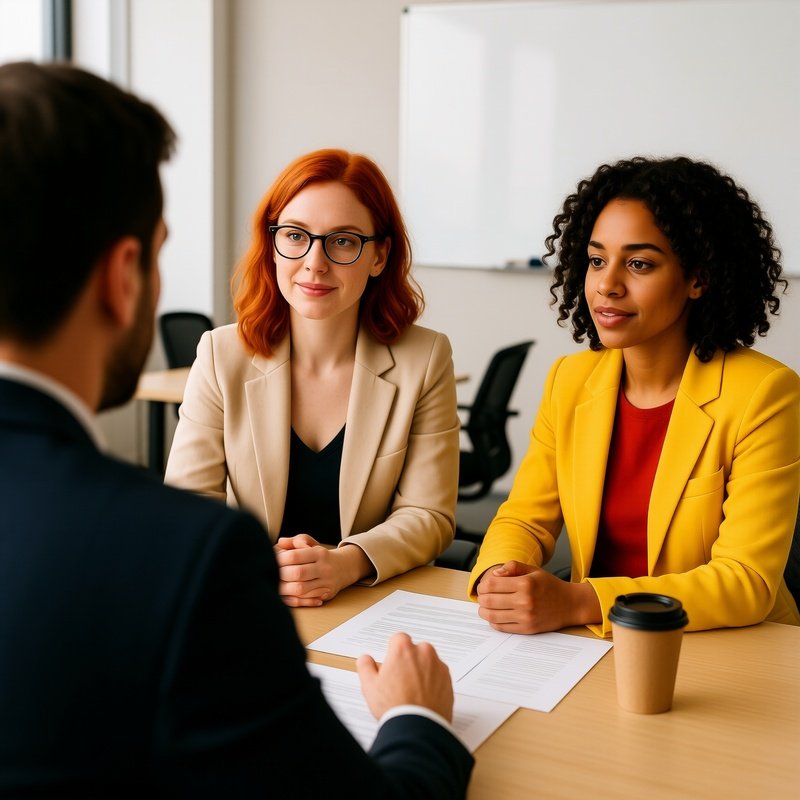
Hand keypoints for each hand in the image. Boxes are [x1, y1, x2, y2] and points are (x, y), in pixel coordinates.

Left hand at [274, 534, 369, 606]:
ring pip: (301, 589)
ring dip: (285, 589)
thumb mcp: (311, 543)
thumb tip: (280, 542)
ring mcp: (326, 582)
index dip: (280, 559)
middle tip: (270, 575)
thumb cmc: (322, 556)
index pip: (295, 556)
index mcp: (319, 553)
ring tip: (274, 586)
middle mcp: (324, 568)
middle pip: (298, 573)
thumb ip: (295, 541)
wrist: (344, 567)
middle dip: (281, 575)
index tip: (271, 561)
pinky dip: (293, 597)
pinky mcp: (326, 594)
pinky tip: (285, 594)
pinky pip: (306, 599)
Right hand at [356, 632, 453, 721]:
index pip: (398, 639)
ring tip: (412, 692)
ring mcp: (438, 666)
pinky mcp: (448, 680)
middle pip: (415, 650)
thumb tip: (366, 659)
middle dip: (409, 661)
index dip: (393, 652)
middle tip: (401, 681)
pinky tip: (423, 697)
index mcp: (403, 649)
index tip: (392, 663)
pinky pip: (439, 676)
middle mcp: (424, 652)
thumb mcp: (370, 685)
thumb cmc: (395, 706)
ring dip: (422, 671)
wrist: (418, 727)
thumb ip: (366, 666)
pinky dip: (433, 683)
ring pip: (428, 663)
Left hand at [476, 560, 599, 632]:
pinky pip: (502, 627)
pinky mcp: (527, 629)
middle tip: (482, 597)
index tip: (483, 586)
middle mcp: (525, 601)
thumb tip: (494, 574)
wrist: (570, 604)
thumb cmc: (550, 586)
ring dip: (484, 611)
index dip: (482, 585)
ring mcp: (526, 617)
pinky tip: (495, 616)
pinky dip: (493, 622)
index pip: (491, 584)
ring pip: (492, 616)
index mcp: (525, 584)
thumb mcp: (533, 570)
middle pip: (489, 601)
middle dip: (481, 598)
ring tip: (485, 607)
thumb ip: (512, 567)